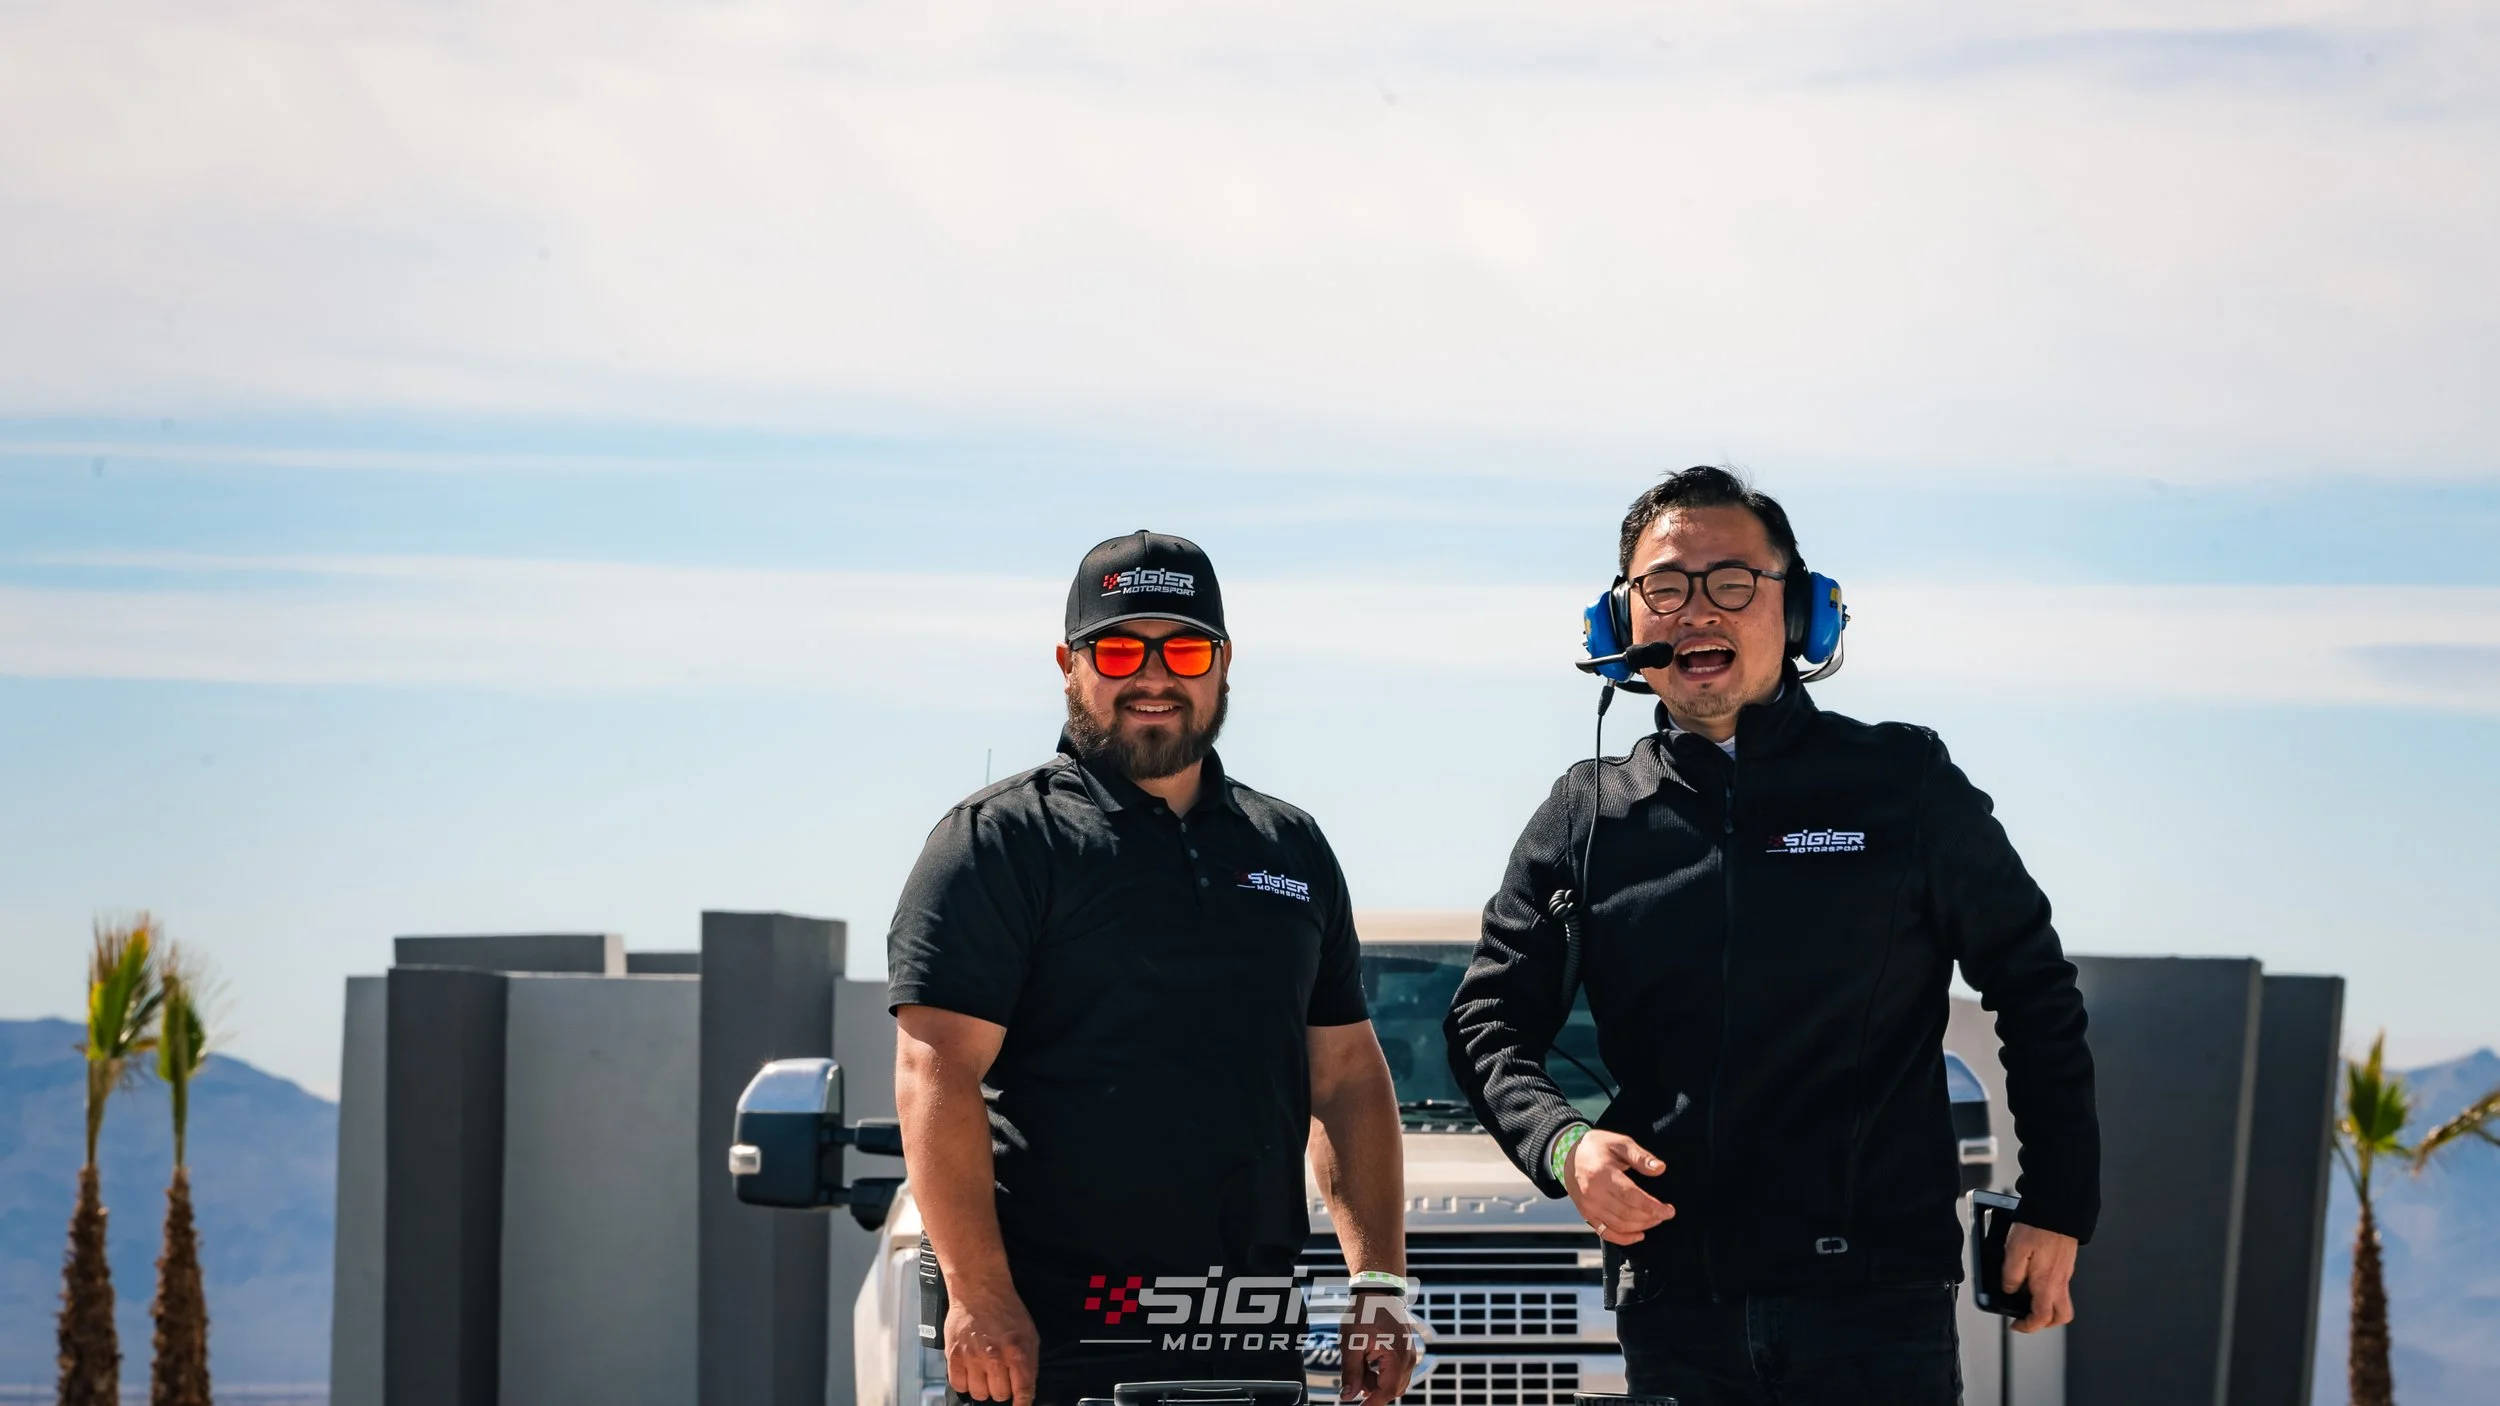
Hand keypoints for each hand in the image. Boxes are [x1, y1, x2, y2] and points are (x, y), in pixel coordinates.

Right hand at [944, 1280, 1039, 1405]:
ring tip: (985, 1373)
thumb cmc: (1006, 1310)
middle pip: (999, 1395)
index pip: (1023, 1390)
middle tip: (1001, 1376)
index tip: (1020, 1405)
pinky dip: (965, 1382)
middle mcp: (994, 1356)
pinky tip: (971, 1371)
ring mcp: (972, 1356)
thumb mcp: (1029, 1333)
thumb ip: (1030, 1363)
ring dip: (983, 1387)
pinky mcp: (953, 1354)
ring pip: (978, 1393)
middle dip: (1003, 1389)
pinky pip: (958, 1385)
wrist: (980, 1290)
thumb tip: (1027, 1390)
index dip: (1022, 1403)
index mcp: (1017, 1351)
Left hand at [1340, 1290, 1422, 1404]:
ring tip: (1360, 1361)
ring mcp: (1409, 1355)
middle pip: (1391, 1390)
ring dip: (1375, 1381)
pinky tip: (1366, 1359)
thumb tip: (1347, 1396)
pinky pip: (1395, 1372)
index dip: (1371, 1404)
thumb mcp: (1351, 1343)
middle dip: (1372, 1390)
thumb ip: (1350, 1373)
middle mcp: (1409, 1359)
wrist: (1378, 1291)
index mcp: (1397, 1357)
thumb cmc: (1365, 1312)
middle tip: (1353, 1380)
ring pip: (1393, 1382)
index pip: (1386, 1392)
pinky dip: (1381, 1373)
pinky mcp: (1406, 1352)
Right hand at [1561, 1129, 1673, 1245]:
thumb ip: (1640, 1156)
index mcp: (1603, 1174)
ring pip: (1620, 1225)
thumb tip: (1660, 1168)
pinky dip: (1624, 1239)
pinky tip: (1639, 1235)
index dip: (1653, 1207)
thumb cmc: (1597, 1147)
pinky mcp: (1586, 1214)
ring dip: (1641, 1226)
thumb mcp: (1619, 1143)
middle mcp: (1594, 1193)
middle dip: (1651, 1217)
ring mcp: (1588, 1206)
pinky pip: (1606, 1233)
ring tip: (1655, 1220)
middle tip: (1665, 1214)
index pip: (1632, 1196)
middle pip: (1627, 1214)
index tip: (1669, 1210)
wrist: (1568, 1155)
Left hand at [2002, 1223, 2078, 1332]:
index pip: (2041, 1317)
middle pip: (2059, 1316)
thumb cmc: (2037, 1228)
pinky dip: (2047, 1288)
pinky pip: (2059, 1284)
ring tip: (2026, 1297)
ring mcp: (2065, 1273)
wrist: (2058, 1210)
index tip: (2015, 1325)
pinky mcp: (2065, 1263)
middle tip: (2025, 1316)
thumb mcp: (2014, 1251)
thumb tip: (2009, 1290)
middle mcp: (2059, 1282)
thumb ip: (2011, 1275)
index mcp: (2046, 1284)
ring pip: (2061, 1300)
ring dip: (2046, 1305)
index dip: (2027, 1326)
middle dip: (2044, 1322)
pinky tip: (2032, 1276)